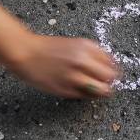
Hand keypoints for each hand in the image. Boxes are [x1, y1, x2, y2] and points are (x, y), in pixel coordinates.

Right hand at [5, 34, 120, 98]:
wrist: (26, 53)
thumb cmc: (49, 48)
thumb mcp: (75, 44)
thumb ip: (93, 53)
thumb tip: (110, 65)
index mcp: (86, 46)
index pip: (112, 61)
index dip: (113, 68)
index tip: (111, 71)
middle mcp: (82, 61)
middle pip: (110, 76)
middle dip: (110, 80)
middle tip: (106, 81)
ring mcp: (74, 76)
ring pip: (102, 90)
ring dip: (102, 90)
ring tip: (97, 88)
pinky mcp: (66, 90)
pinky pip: (85, 95)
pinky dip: (86, 94)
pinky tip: (80, 88)